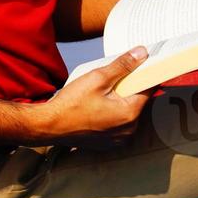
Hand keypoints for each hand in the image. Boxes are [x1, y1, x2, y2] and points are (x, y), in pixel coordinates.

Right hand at [34, 48, 153, 149]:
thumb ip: (122, 65)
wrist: (49, 126)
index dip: (145, 75)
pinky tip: (97, 108)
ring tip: (102, 94)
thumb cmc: (71, 103)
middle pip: (138, 102)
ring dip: (121, 103)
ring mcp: (119, 139)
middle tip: (113, 79)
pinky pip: (118, 125)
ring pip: (128, 114)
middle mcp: (130, 130)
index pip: (149, 89)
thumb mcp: (97, 78)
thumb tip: (142, 53)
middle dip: (130, 89)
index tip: (140, 66)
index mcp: (130, 113)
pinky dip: (112, 115)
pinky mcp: (109, 143)